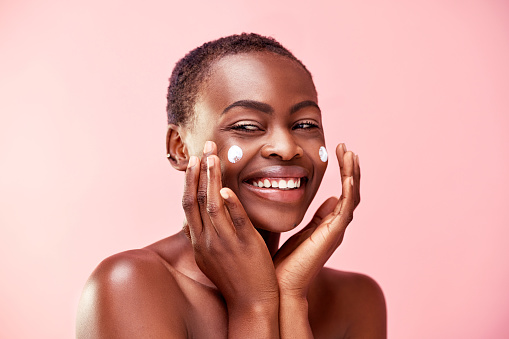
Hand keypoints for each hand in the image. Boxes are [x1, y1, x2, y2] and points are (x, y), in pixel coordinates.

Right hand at [182, 141, 278, 307]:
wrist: (251, 303)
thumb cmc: (236, 277)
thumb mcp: (212, 257)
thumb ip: (209, 234)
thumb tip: (208, 214)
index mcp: (198, 242)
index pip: (188, 205)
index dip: (190, 181)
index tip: (194, 162)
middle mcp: (206, 240)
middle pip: (195, 200)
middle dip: (199, 171)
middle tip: (204, 148)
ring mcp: (224, 242)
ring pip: (212, 204)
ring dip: (212, 178)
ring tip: (215, 157)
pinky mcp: (244, 245)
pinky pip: (235, 220)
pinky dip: (230, 203)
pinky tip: (227, 188)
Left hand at [273, 143, 360, 298]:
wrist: (280, 287)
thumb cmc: (283, 263)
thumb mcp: (298, 233)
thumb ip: (313, 218)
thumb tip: (327, 200)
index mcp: (326, 226)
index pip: (341, 195)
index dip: (342, 175)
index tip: (338, 153)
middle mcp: (335, 227)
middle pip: (350, 193)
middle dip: (350, 170)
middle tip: (347, 148)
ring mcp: (336, 230)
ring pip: (352, 196)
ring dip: (353, 174)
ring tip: (350, 153)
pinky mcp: (333, 234)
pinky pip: (347, 206)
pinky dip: (350, 188)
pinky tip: (349, 172)